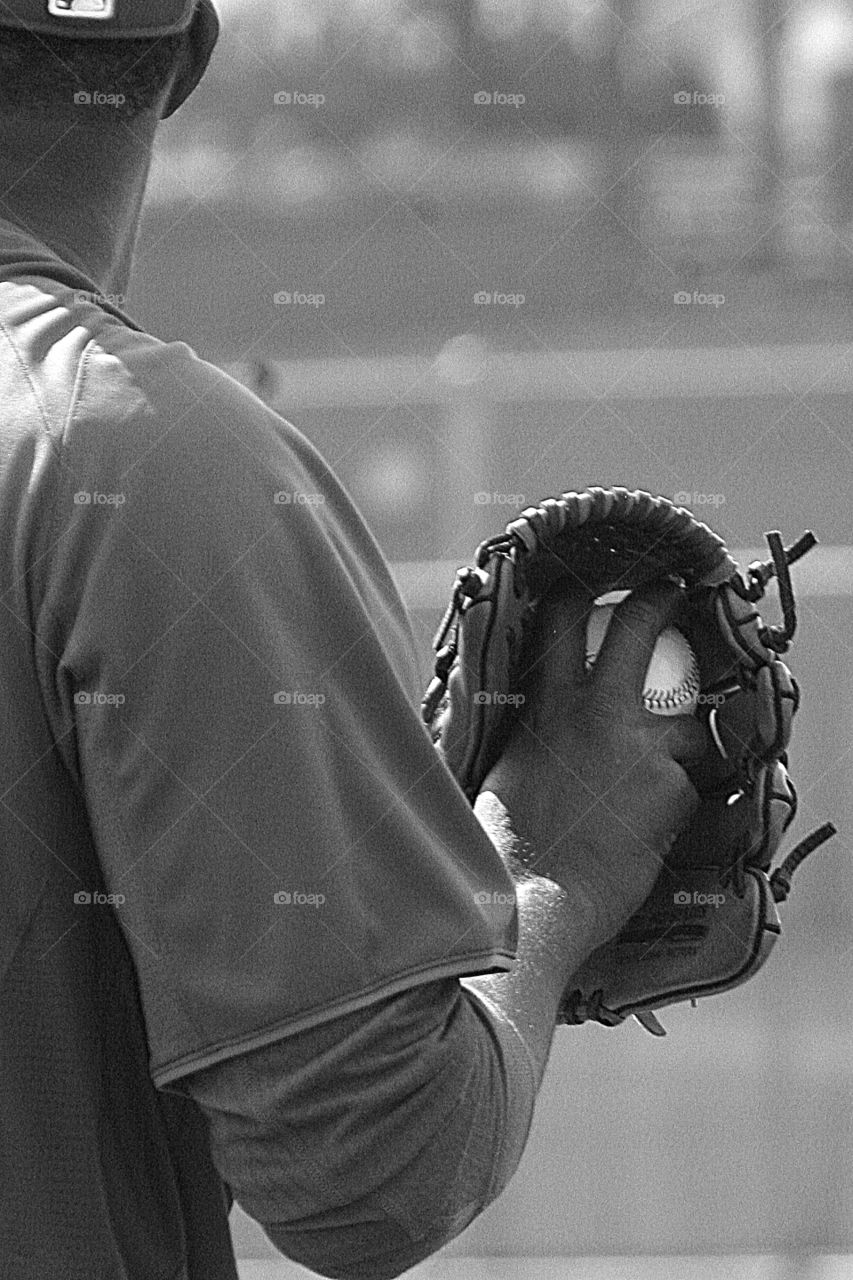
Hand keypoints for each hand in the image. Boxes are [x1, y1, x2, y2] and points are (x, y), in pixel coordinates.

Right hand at [475, 581, 707, 946]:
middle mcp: (595, 713)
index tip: (594, 589)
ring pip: (687, 723)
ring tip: (664, 778)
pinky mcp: (672, 787)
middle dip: (659, 603)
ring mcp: (640, 746)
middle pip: (638, 630)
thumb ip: (526, 741)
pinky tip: (652, 833)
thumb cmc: (501, 850)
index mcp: (545, 708)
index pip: (559, 624)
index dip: (578, 597)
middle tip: (672, 593)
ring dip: (681, 745)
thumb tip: (519, 736)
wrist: (532, 902)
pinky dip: (677, 805)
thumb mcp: (502, 773)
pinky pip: (688, 784)